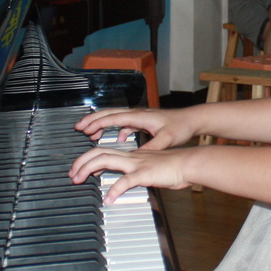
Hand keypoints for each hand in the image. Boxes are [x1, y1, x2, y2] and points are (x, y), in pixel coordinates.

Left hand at [69, 144, 193, 203]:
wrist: (188, 164)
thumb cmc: (174, 168)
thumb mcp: (151, 169)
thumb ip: (137, 174)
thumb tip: (127, 182)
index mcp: (132, 155)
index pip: (104, 151)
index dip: (88, 159)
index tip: (79, 169)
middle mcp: (131, 157)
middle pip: (98, 152)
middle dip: (81, 162)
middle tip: (72, 175)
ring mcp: (136, 163)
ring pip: (105, 160)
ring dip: (88, 169)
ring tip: (80, 180)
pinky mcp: (144, 173)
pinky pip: (125, 181)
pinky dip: (114, 190)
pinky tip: (109, 199)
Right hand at [76, 107, 198, 150]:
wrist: (192, 120)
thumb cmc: (180, 127)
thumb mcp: (166, 140)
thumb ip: (150, 147)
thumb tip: (136, 156)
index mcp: (139, 117)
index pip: (112, 118)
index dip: (96, 123)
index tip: (83, 128)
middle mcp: (137, 114)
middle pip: (109, 114)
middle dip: (92, 119)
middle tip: (78, 127)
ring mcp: (140, 117)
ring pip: (116, 117)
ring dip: (102, 123)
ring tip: (91, 132)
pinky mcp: (144, 121)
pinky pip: (125, 123)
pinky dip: (116, 129)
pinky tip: (118, 138)